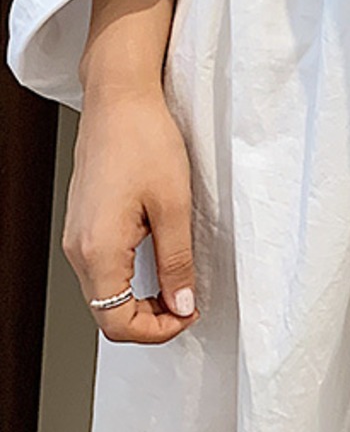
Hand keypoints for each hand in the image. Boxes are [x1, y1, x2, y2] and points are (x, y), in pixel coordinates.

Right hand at [63, 84, 200, 342]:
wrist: (119, 100)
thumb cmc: (144, 141)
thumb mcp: (174, 204)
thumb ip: (177, 261)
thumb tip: (182, 304)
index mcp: (98, 251)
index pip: (117, 322)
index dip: (156, 331)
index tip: (189, 315)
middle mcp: (78, 249)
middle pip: (107, 312)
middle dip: (149, 319)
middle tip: (189, 304)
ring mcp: (77, 236)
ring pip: (104, 292)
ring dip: (140, 299)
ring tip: (179, 284)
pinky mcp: (84, 223)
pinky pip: (102, 268)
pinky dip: (129, 278)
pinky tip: (158, 262)